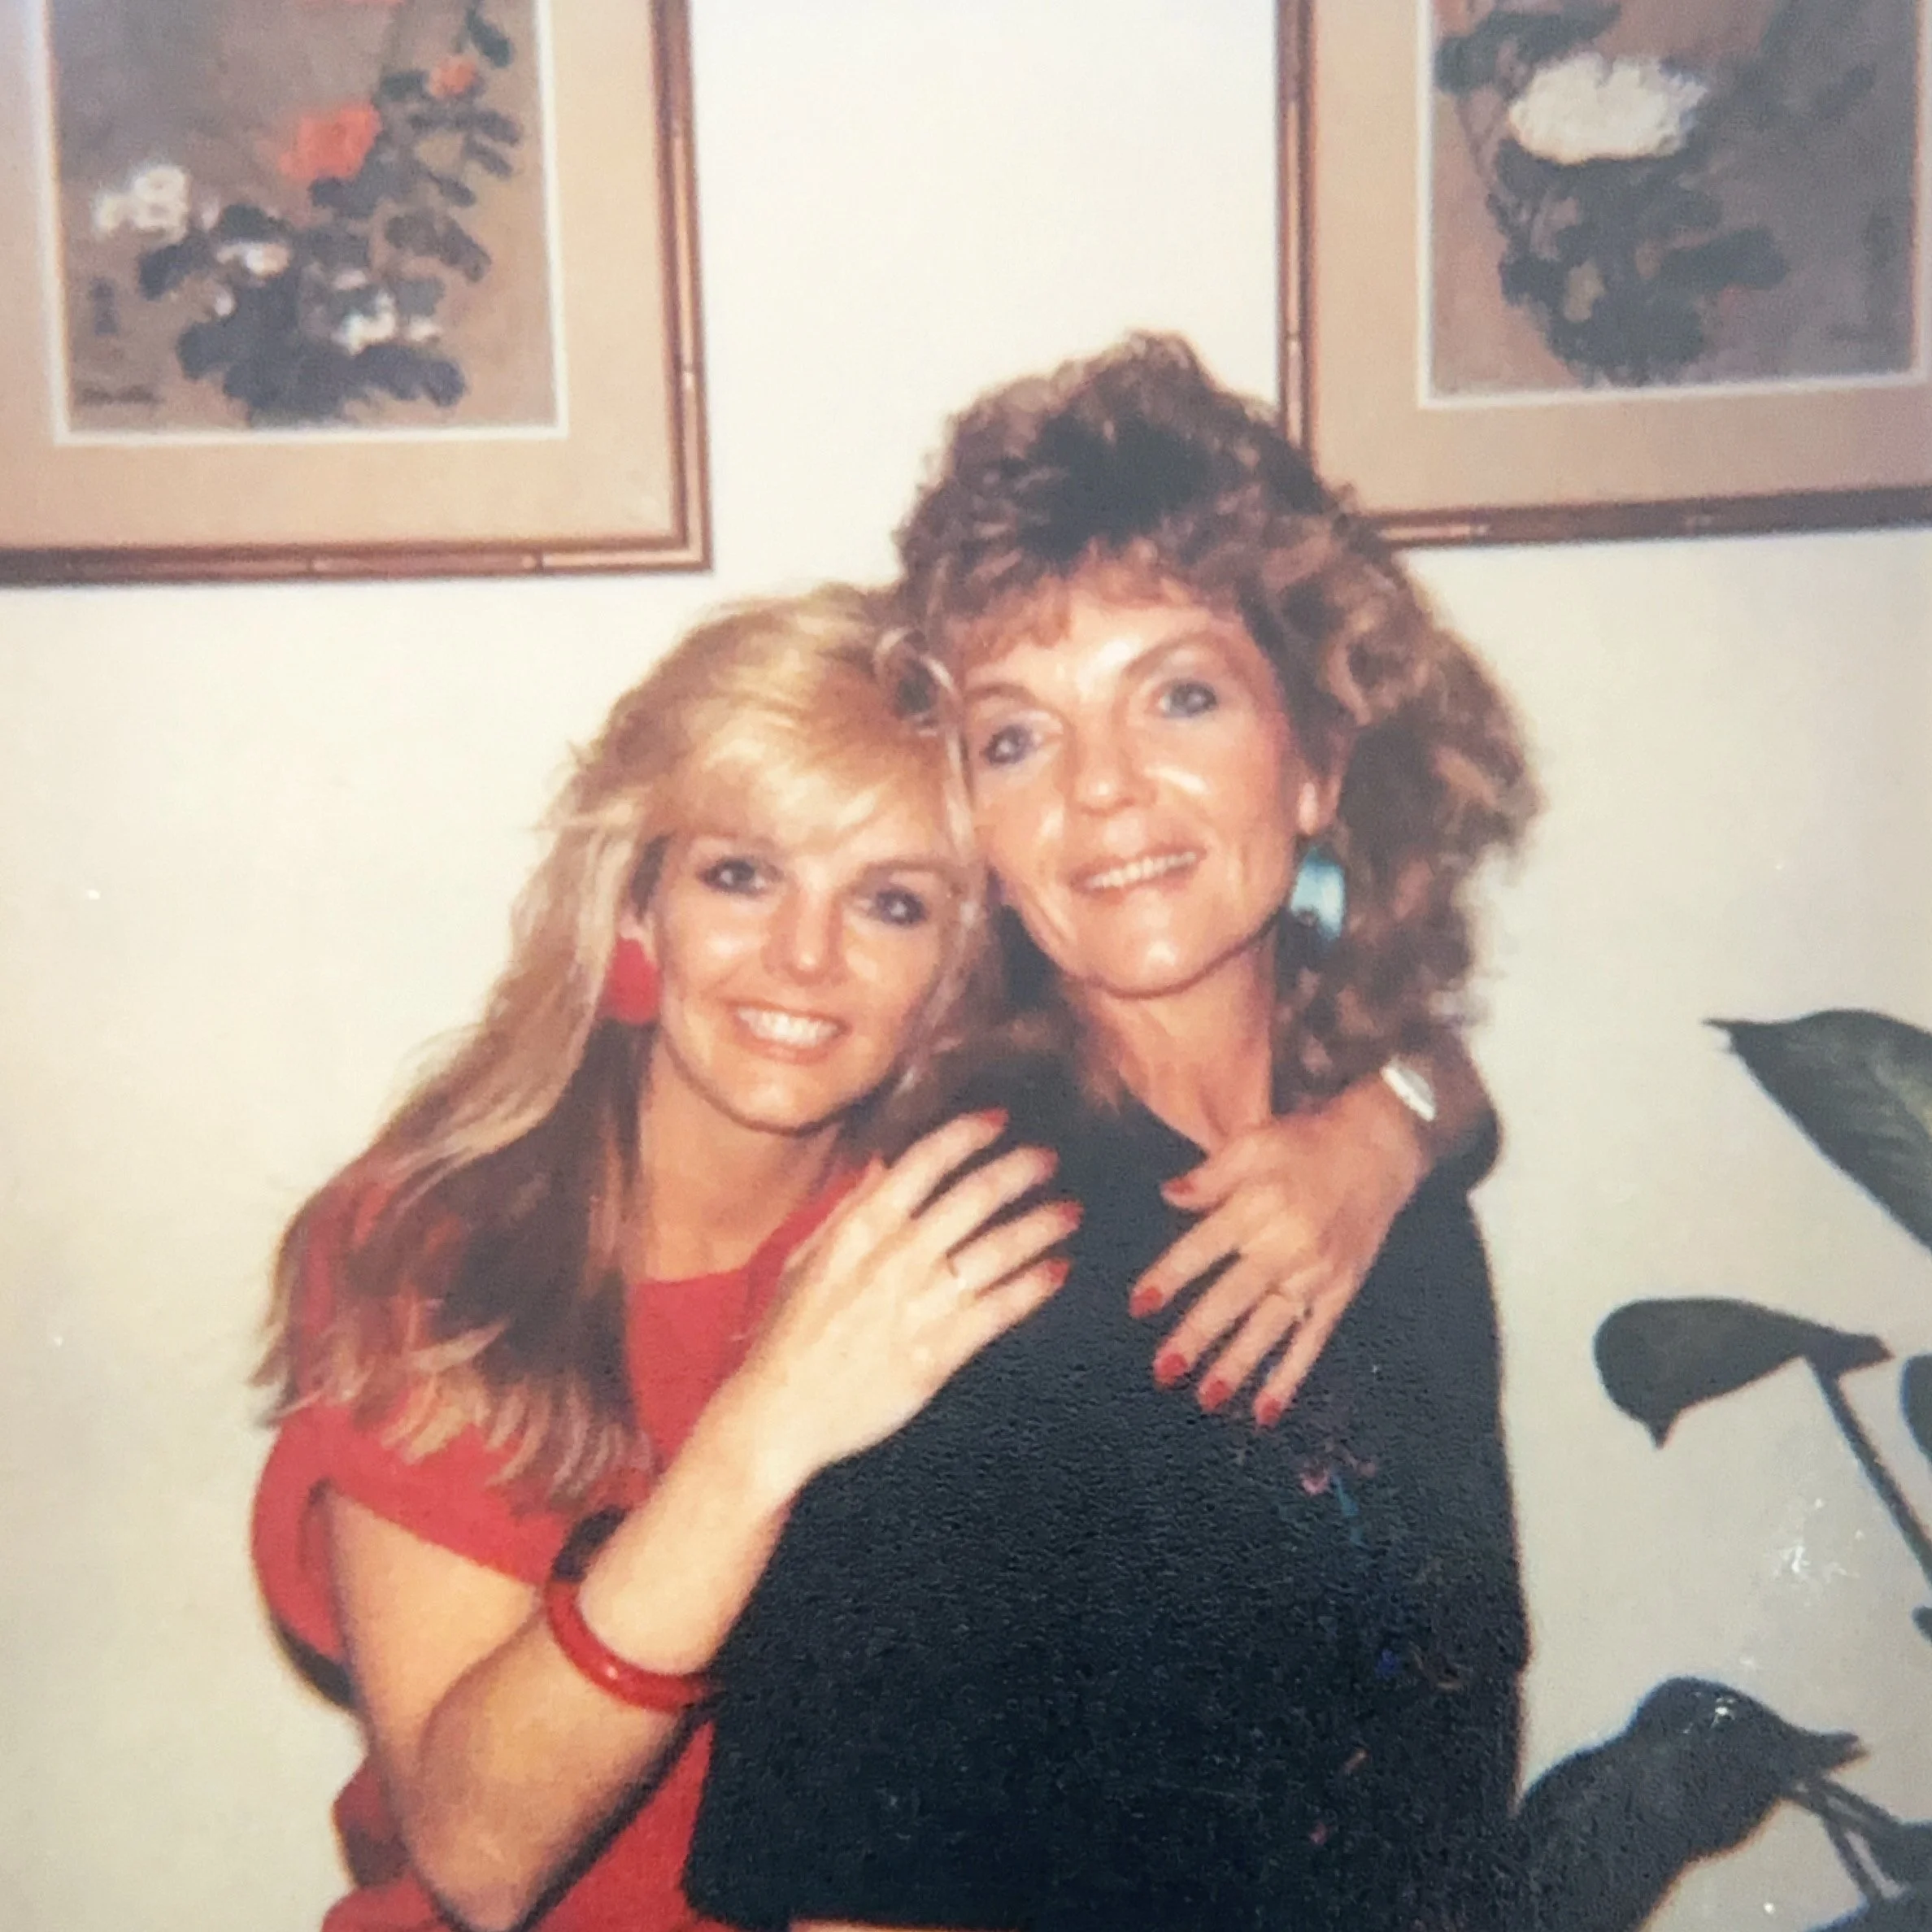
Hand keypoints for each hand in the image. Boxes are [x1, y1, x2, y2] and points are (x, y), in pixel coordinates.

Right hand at [732, 1110, 1074, 1491]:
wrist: (777, 1413)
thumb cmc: (788, 1337)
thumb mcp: (805, 1259)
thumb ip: (847, 1210)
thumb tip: (885, 1167)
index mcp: (858, 1229)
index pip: (922, 1163)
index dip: (965, 1135)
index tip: (996, 1120)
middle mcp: (895, 1258)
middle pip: (973, 1198)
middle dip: (1018, 1171)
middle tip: (1047, 1158)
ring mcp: (919, 1304)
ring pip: (997, 1250)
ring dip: (1041, 1225)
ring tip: (1070, 1212)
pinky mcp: (938, 1352)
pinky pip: (999, 1309)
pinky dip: (1034, 1286)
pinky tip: (1058, 1271)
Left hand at [1128, 1084, 1425, 1425]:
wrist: (1380, 1150)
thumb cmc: (1306, 1142)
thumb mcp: (1254, 1141)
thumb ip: (1210, 1174)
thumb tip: (1168, 1195)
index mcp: (1259, 1205)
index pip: (1204, 1247)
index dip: (1170, 1276)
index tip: (1138, 1305)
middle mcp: (1288, 1244)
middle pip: (1235, 1296)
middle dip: (1197, 1335)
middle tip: (1163, 1370)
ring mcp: (1317, 1273)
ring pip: (1271, 1326)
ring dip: (1238, 1364)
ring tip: (1206, 1398)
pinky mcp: (1340, 1291)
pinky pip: (1312, 1340)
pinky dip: (1290, 1377)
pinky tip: (1265, 1411)